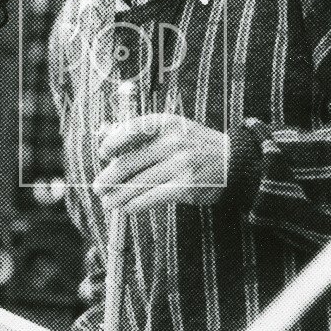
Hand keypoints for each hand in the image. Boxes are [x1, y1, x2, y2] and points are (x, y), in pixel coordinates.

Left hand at [92, 114, 228, 213]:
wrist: (232, 161)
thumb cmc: (194, 145)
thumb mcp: (171, 129)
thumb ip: (139, 133)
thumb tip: (103, 137)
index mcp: (166, 123)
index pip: (130, 130)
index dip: (112, 143)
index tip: (103, 154)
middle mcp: (172, 142)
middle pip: (130, 162)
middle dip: (109, 177)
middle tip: (98, 187)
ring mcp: (180, 164)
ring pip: (138, 183)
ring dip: (118, 196)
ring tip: (107, 202)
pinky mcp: (185, 186)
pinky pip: (152, 197)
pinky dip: (135, 204)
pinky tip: (127, 207)